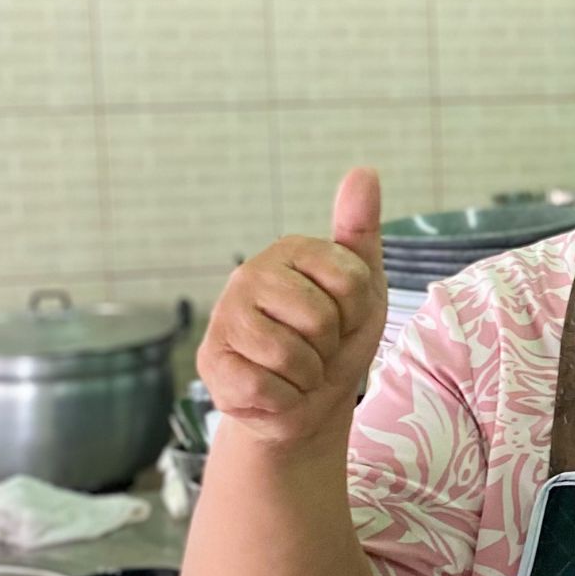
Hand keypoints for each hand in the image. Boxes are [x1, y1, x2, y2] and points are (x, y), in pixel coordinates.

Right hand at [197, 167, 386, 449]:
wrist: (307, 404)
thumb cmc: (335, 341)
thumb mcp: (362, 288)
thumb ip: (360, 231)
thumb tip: (364, 171)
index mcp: (291, 251)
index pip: (351, 281)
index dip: (357, 313)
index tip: (344, 318)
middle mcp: (250, 274)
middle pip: (320, 318)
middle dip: (330, 347)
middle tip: (317, 348)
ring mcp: (225, 316)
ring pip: (292, 355)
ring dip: (307, 376)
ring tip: (296, 369)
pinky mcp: (211, 362)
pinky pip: (265, 386)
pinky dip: (283, 399)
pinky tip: (273, 389)